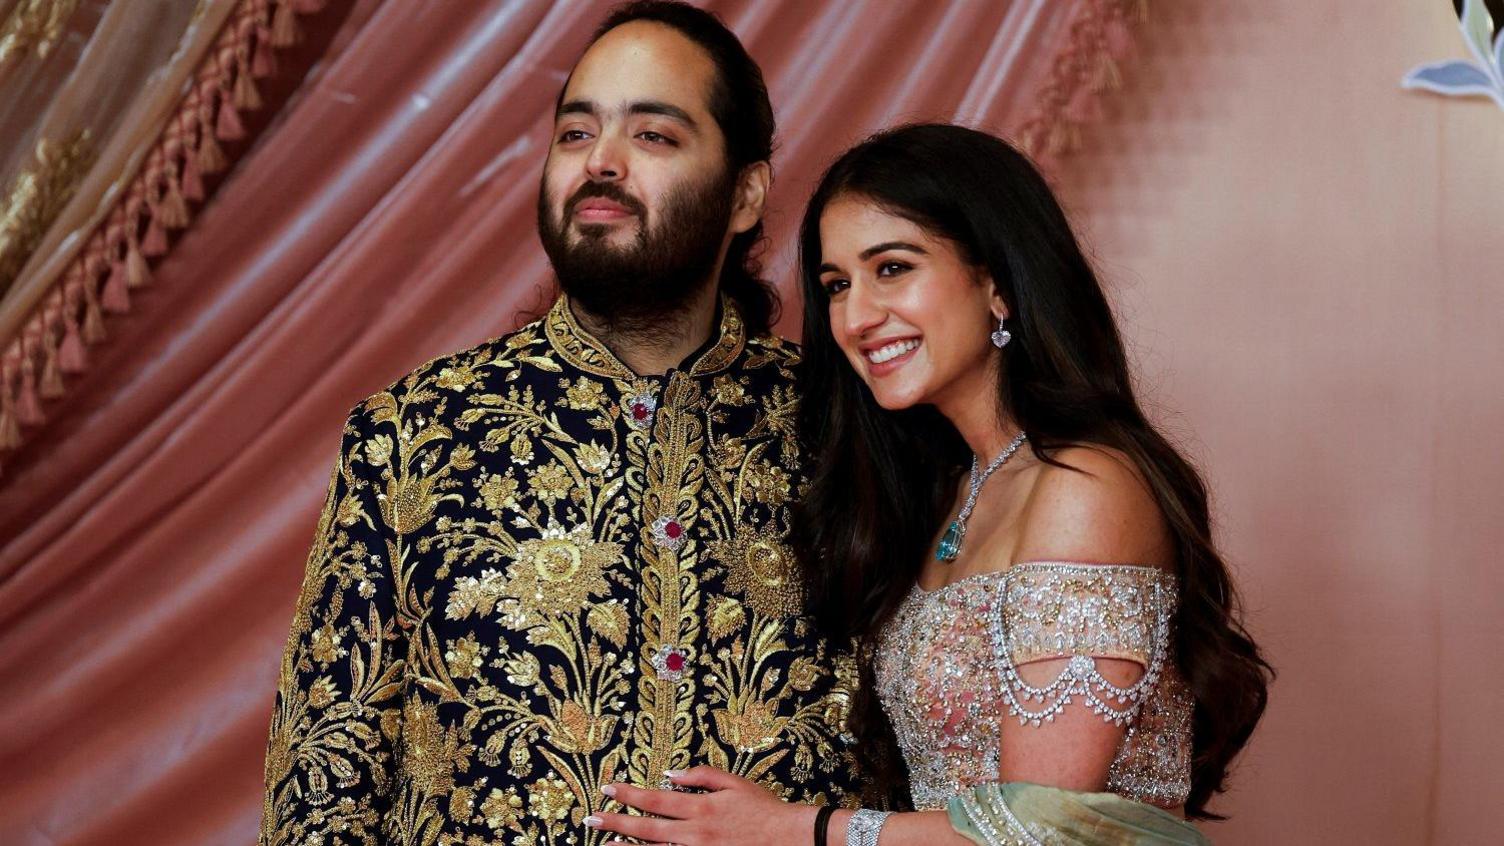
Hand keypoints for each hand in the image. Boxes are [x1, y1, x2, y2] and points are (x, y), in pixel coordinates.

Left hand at [585, 766, 818, 845]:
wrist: (787, 839)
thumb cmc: (762, 809)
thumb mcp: (734, 782)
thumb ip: (700, 775)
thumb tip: (670, 773)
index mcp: (700, 807)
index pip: (655, 799)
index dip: (629, 794)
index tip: (608, 788)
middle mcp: (694, 833)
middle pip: (646, 828)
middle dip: (616, 822)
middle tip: (591, 818)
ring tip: (605, 842)